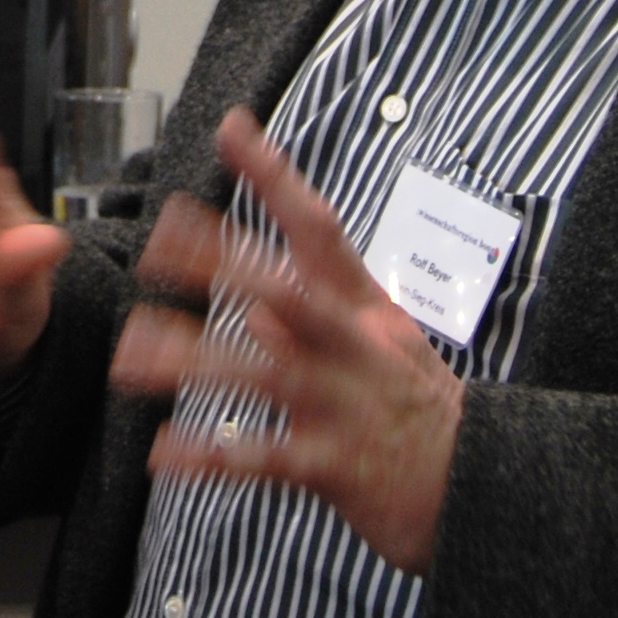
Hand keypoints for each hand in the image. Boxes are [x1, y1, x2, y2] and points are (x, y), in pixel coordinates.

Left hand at [110, 106, 463, 576]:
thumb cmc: (423, 413)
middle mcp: (353, 348)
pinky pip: (261, 458)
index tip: (232, 129)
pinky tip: (164, 453)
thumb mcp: (381, 350)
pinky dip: (210, 456)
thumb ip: (311, 325)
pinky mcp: (336, 467)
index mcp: (365, 311)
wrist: (488, 488)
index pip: (318, 227)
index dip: (275, 176)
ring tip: (130, 355)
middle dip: (219, 262)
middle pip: (283, 290)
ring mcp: (344, 406)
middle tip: (157, 241)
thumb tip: (250, 306)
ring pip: (260, 372)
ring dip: (190, 361)